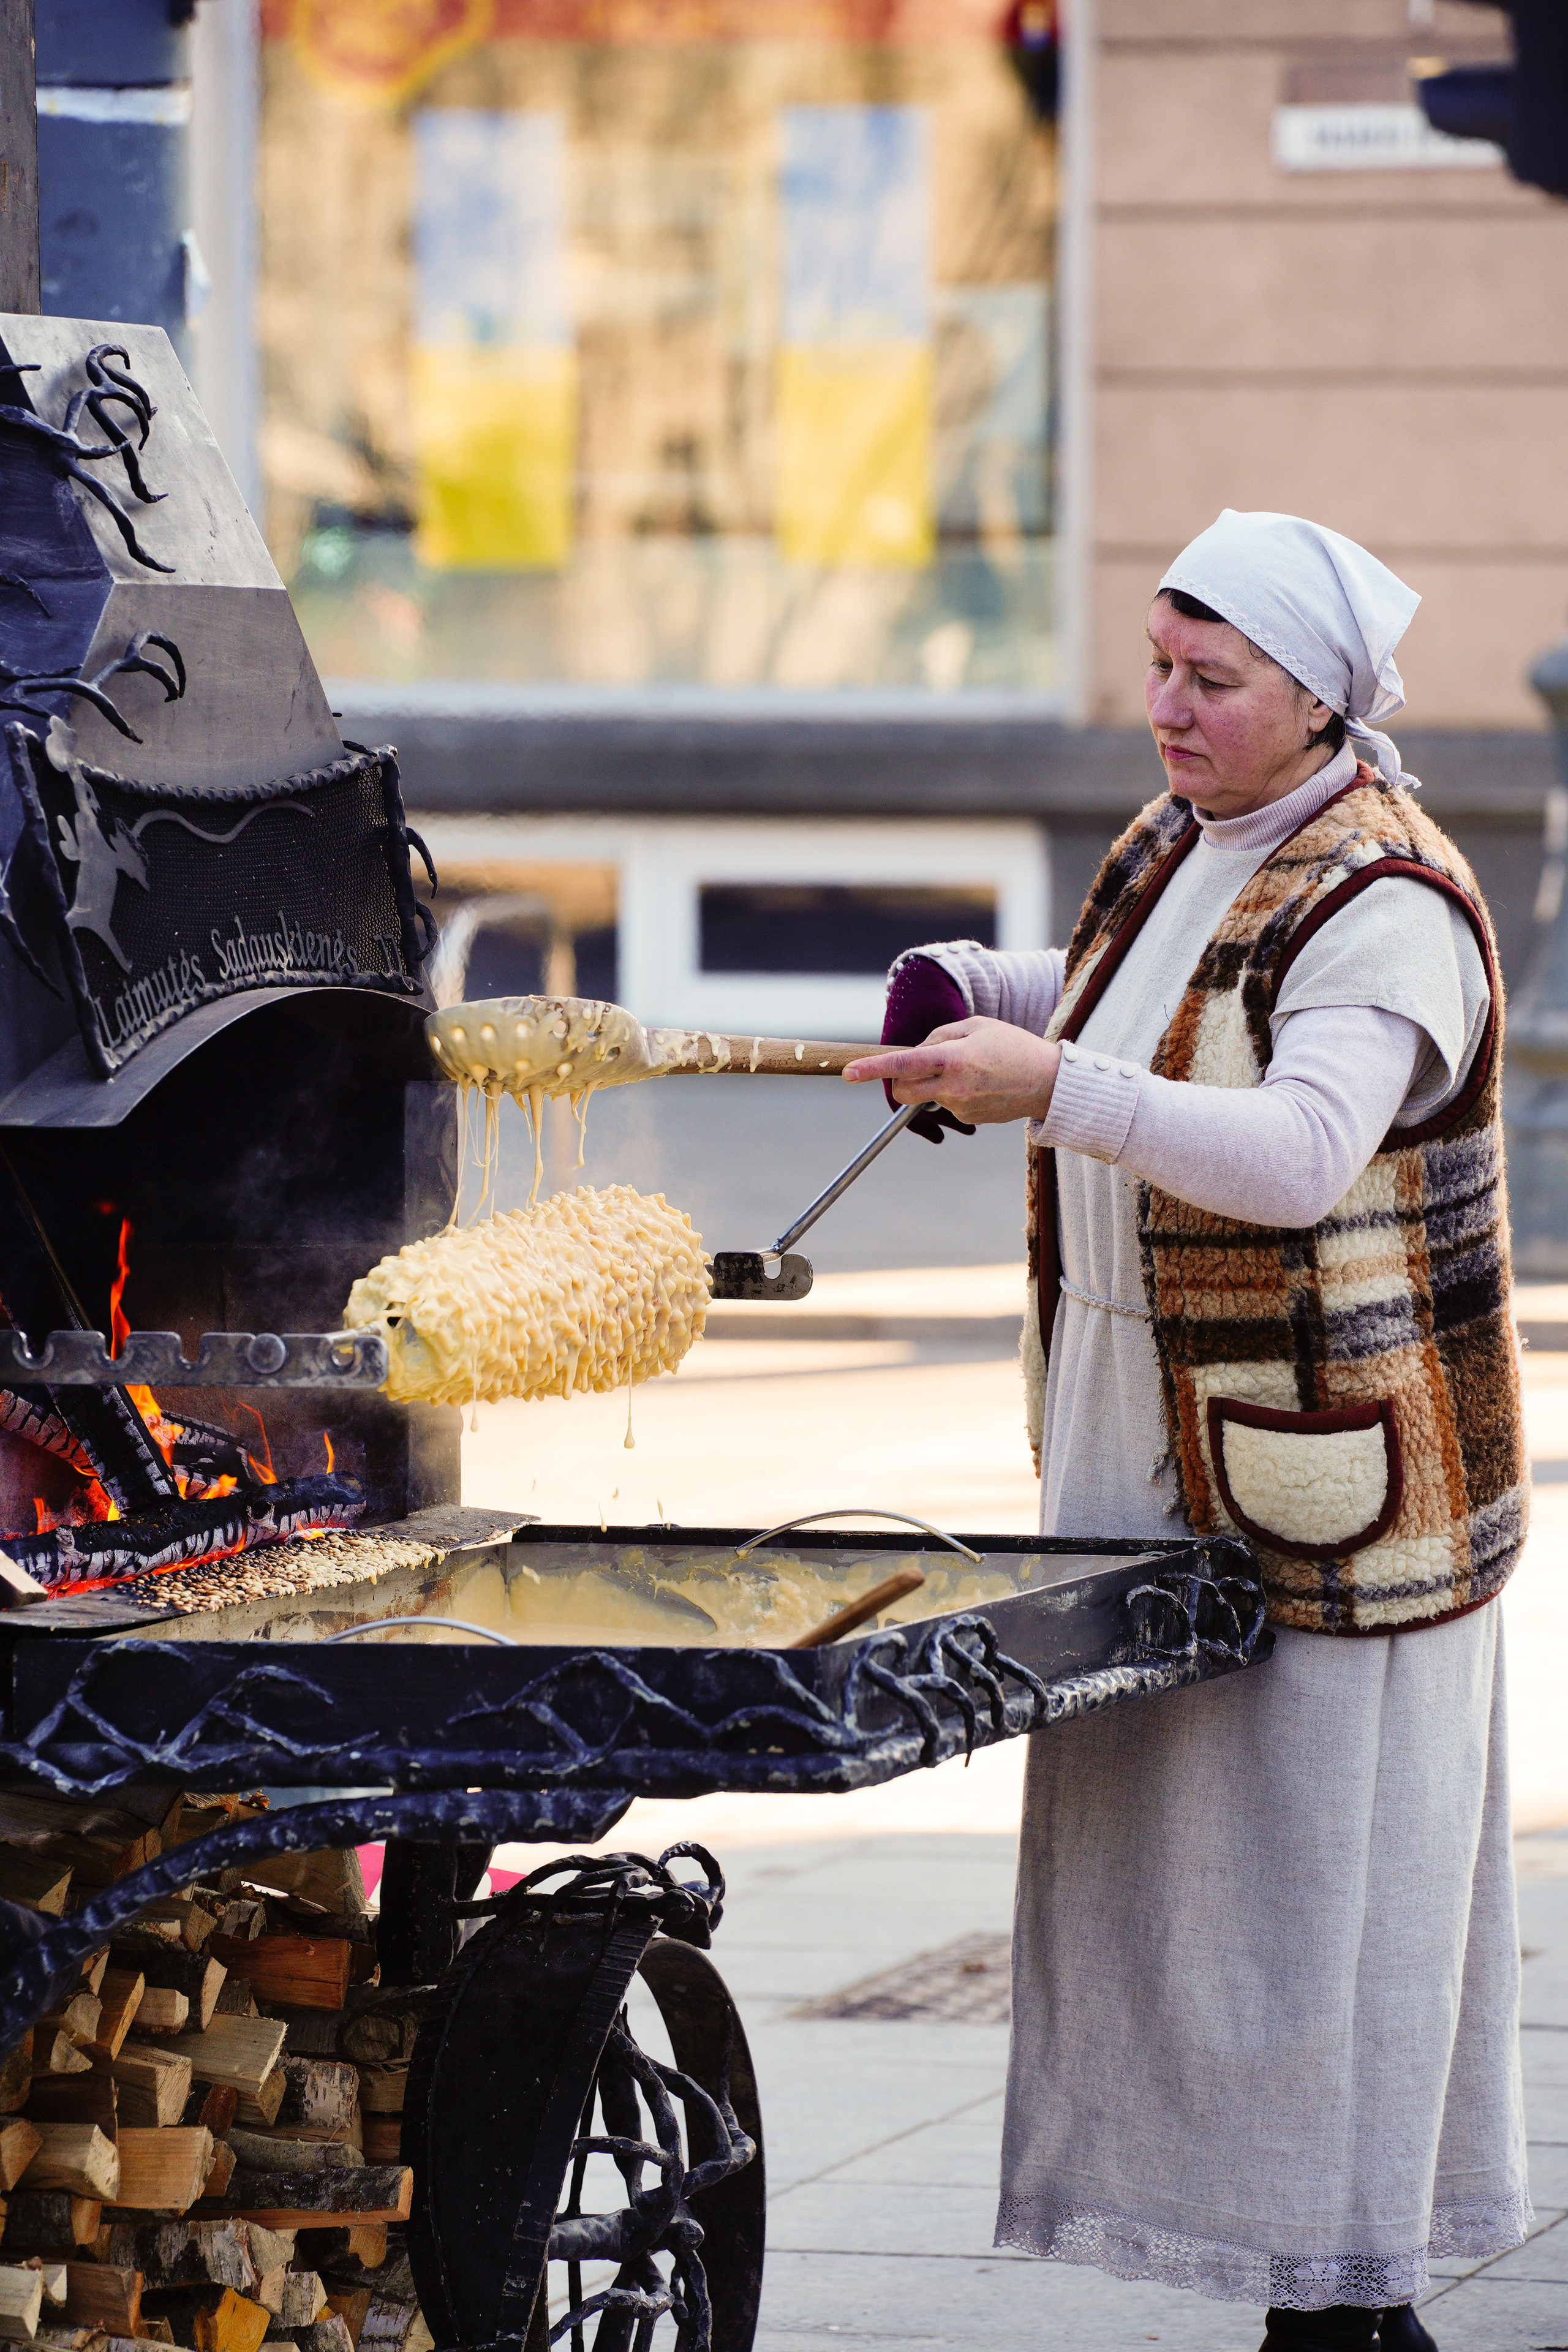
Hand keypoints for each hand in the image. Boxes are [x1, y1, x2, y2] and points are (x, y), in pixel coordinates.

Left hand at [844, 1017, 1061, 1125]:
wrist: (1048, 1082)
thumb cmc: (1013, 1046)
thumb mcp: (976, 1026)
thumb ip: (940, 1036)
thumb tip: (915, 1054)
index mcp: (953, 1058)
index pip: (904, 1065)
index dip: (873, 1069)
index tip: (848, 1073)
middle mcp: (953, 1087)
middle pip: (904, 1092)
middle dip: (899, 1082)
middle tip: (917, 1067)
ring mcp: (960, 1107)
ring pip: (928, 1097)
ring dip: (937, 1084)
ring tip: (973, 1070)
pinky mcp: (969, 1120)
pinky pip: (949, 1105)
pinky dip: (956, 1094)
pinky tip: (983, 1084)